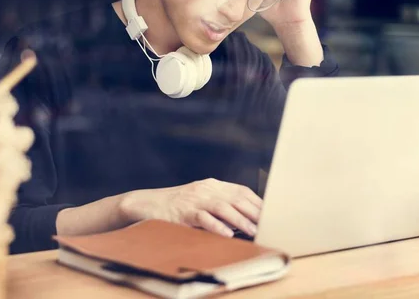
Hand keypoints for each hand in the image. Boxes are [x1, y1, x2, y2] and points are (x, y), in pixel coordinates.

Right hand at [119, 178, 261, 237]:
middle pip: (236, 198)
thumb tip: (245, 220)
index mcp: (213, 185)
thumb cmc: (177, 207)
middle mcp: (206, 189)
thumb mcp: (201, 200)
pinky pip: (202, 218)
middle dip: (254, 212)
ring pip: (222, 207)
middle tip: (268, 224)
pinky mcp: (182, 212)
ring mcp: (194, 199)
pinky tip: (227, 234)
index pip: (241, 191)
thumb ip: (221, 205)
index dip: (257, 203)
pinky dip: (216, 226)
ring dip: (240, 220)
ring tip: (253, 231)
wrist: (147, 203)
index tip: (272, 214)